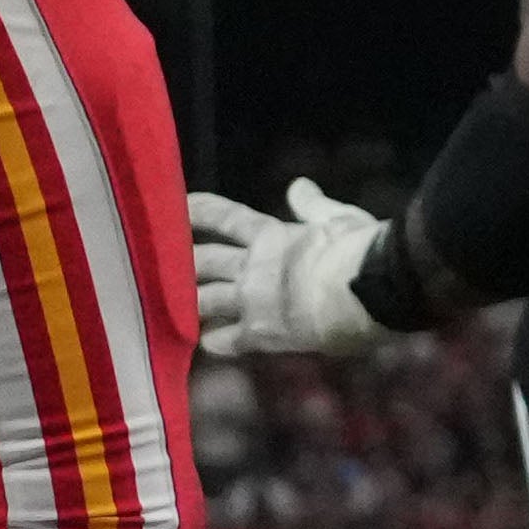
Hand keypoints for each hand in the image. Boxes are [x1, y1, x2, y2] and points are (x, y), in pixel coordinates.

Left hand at [183, 177, 397, 358]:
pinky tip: (205, 342)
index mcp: (272, 236)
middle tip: (161, 263)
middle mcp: (253, 266)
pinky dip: (214, 341)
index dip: (200, 211)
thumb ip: (313, 205)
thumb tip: (298, 186)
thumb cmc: (361, 250)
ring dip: (189, 302)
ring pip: (203, 300)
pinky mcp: (261, 334)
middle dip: (184, 262)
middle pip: (203, 261)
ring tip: (172, 306)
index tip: (178, 207)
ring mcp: (252, 301)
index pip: (226, 218)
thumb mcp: (339, 218)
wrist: (367, 291)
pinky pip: (226, 340)